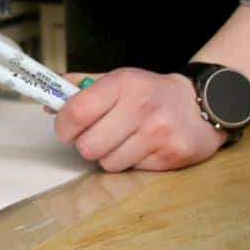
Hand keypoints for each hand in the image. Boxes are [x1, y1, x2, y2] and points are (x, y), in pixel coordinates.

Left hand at [52, 68, 226, 172]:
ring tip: (124, 140)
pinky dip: (132, 162)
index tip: (66, 129)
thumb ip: (81, 87)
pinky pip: (132, 170)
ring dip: (109, 156)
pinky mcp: (171, 155)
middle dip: (86, 144)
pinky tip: (143, 147)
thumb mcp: (118, 79)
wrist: (201, 104)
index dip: (63, 127)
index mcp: (122, 83)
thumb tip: (49, 102)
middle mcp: (140, 106)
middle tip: (97, 136)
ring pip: (108, 163)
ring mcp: (158, 133)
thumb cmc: (150, 93)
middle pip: (88, 146)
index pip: (76, 113)